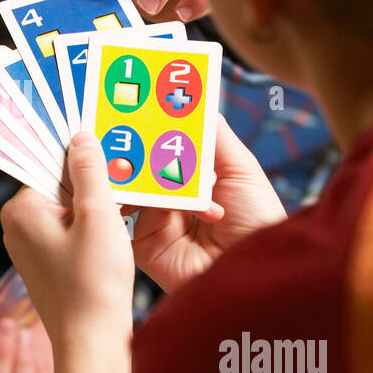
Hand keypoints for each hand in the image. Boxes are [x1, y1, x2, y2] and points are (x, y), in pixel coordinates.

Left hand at [0, 133, 133, 372]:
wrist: (92, 343)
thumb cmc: (93, 282)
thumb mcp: (98, 216)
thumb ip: (90, 172)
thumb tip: (82, 137)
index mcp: (21, 209)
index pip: (52, 163)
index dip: (85, 157)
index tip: (113, 149)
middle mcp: (19, 225)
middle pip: (62, 185)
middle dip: (95, 182)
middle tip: (128, 176)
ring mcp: (34, 246)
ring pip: (71, 209)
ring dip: (100, 205)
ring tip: (129, 204)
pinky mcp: (51, 263)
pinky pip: (74, 231)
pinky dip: (97, 227)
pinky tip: (122, 228)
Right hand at [130, 115, 286, 293]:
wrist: (254, 272)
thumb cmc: (258, 221)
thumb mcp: (241, 169)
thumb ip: (213, 136)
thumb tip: (189, 102)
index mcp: (197, 179)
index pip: (167, 145)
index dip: (153, 125)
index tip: (134, 100)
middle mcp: (174, 197)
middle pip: (143, 163)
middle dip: (131, 142)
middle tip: (113, 117)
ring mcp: (155, 219)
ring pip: (131, 184)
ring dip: (125, 166)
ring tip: (117, 145)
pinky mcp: (142, 242)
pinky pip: (124, 214)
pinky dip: (122, 195)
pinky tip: (121, 179)